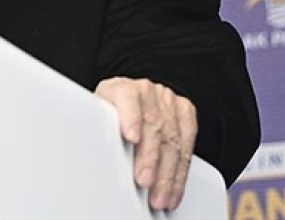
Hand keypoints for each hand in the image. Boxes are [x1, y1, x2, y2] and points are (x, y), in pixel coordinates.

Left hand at [95, 77, 196, 210]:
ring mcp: (167, 100)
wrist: (124, 105)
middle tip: (145, 181)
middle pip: (154, 125)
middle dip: (151, 158)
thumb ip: (100, 133)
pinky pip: (188, 142)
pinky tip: (174, 187)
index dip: (131, 118)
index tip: (132, 138)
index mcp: (120, 89)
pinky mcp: (184, 111)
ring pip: (173, 138)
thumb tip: (95, 162)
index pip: (128, 98)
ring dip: (168, 173)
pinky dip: (181, 171)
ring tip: (160, 195)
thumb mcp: (96, 122)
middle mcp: (145, 91)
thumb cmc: (109, 118)